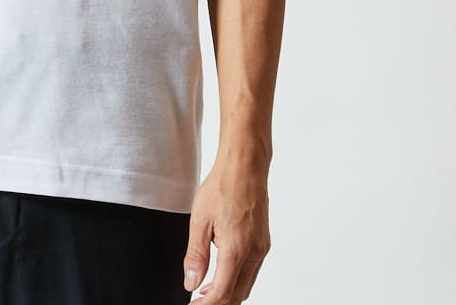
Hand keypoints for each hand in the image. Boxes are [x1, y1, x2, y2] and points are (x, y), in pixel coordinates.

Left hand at [182, 147, 270, 302]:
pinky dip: (237, 279)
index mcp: (236, 249)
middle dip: (217, 303)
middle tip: (197, 301)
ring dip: (228, 293)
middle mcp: (254, 252)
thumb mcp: (200, 220)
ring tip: (205, 290)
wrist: (245, 165)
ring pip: (246, 285)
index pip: (222, 293)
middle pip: (237, 295)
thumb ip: (196, 255)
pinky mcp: (264, 241)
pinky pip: (252, 270)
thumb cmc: (222, 186)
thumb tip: (191, 283)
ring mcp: (262, 248)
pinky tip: (221, 271)